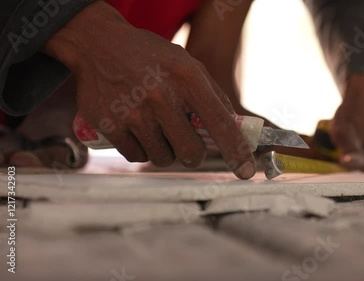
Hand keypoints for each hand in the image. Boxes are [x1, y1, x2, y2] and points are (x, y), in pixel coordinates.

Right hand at [42, 1, 255, 178]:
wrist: (98, 45)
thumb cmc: (151, 58)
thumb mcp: (187, 65)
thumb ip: (212, 96)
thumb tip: (235, 130)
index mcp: (187, 78)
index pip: (220, 123)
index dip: (236, 151)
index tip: (246, 172)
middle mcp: (160, 96)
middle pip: (191, 152)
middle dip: (192, 153)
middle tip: (186, 142)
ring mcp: (133, 112)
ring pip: (163, 158)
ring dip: (165, 150)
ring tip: (156, 126)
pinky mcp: (108, 125)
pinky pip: (136, 156)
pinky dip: (141, 149)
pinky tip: (135, 127)